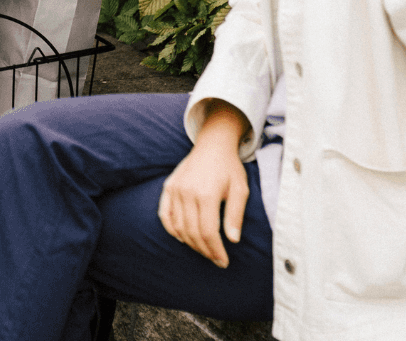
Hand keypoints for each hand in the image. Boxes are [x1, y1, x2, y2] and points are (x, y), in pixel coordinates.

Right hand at [158, 100, 250, 268]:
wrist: (213, 144)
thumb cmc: (229, 168)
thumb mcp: (240, 189)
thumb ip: (235, 215)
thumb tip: (233, 240)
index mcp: (206, 194)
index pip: (208, 232)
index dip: (215, 250)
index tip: (223, 262)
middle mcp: (187, 192)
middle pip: (192, 233)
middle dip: (205, 251)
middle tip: (216, 259)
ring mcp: (175, 189)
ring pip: (179, 227)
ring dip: (191, 243)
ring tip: (204, 249)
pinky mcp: (168, 187)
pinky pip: (165, 215)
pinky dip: (172, 230)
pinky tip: (183, 238)